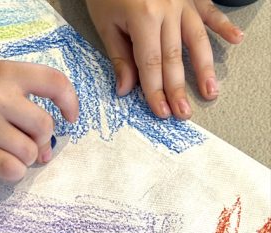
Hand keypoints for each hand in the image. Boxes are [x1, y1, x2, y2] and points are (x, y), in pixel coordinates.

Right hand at [0, 61, 78, 181]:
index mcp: (3, 72)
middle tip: (34, 144)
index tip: (70, 117)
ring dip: (26, 157)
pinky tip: (2, 164)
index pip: (54, 83)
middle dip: (43, 140)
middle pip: (44, 126)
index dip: (70, 102)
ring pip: (28, 151)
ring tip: (12, 152)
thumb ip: (19, 91)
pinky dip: (12, 171)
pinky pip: (9, 169)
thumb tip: (50, 132)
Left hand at [86, 0, 242, 118]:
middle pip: (174, 57)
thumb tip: (126, 89)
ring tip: (210, 91)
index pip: (150, 63)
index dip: (155, 90)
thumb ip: (119, 55)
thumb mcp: (105, 22)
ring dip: (205, 67)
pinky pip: (210, 12)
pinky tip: (236, 39)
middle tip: (184, 112)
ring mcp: (183, 2)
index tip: (161, 111)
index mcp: (144, 17)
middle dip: (178, 88)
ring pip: (196, 39)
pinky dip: (223, 25)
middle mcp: (168, 10)